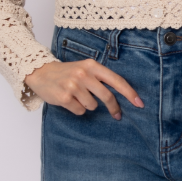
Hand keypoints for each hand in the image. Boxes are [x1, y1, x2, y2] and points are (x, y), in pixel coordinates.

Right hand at [24, 59, 144, 118]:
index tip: (139, 103)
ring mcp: (73, 85)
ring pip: (92, 106)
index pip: (115, 80)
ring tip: (78, 96)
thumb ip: (100, 78)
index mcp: (91, 65)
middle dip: (114, 108)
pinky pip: (80, 111)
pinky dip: (77, 109)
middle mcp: (83, 74)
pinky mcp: (64, 97)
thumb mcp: (84, 69)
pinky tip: (69, 101)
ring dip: (88, 105)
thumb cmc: (67, 73)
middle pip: (106, 96)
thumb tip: (119, 96)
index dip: (129, 92)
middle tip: (117, 115)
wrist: (41, 73)